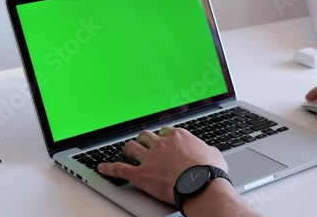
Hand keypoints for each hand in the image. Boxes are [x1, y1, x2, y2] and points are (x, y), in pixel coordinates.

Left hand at [98, 127, 227, 203]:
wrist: (201, 185)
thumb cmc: (209, 171)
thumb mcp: (214, 154)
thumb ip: (207, 150)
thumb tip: (209, 152)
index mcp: (177, 136)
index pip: (165, 132)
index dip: (163, 138)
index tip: (164, 142)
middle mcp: (161, 144)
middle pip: (146, 136)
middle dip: (144, 140)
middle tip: (143, 146)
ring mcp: (149, 158)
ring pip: (132, 148)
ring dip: (128, 150)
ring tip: (126, 153)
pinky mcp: (141, 174)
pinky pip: (120, 169)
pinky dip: (109, 168)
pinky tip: (102, 168)